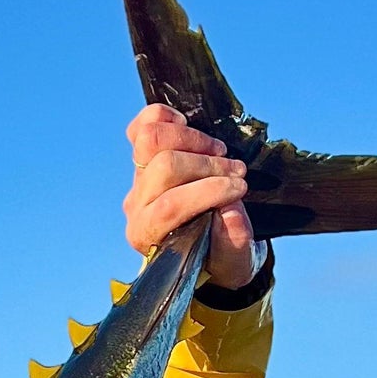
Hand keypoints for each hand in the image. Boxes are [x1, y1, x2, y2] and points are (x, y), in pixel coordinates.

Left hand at [123, 104, 264, 289]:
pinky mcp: (144, 157)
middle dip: (208, 165)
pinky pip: (141, 126)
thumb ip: (233, 241)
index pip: (170, 205)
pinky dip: (165, 117)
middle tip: (236, 172)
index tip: (239, 190)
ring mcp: (138, 179)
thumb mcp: (234, 259)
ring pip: (150, 141)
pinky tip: (189, 126)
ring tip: (220, 153)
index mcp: (149, 236)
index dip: (209, 191)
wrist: (210, 247)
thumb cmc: (219, 254)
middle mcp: (137, 207)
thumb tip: (230, 210)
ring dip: (193, 140)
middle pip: (164, 166)